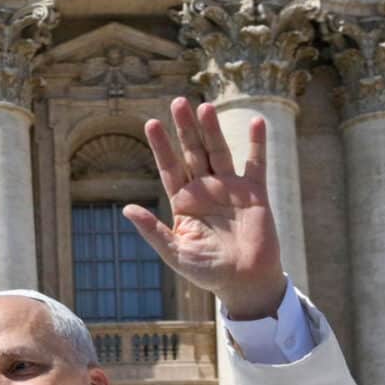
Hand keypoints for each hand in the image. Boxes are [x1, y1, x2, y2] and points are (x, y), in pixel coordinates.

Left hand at [123, 97, 287, 319]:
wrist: (245, 283)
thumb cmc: (207, 271)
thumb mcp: (175, 252)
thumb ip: (153, 231)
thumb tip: (127, 209)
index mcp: (184, 202)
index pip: (169, 168)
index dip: (160, 146)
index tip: (150, 124)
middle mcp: (205, 189)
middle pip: (192, 152)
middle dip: (185, 128)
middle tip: (177, 102)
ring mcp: (230, 188)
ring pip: (219, 152)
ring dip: (213, 130)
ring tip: (205, 107)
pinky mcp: (255, 193)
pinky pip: (256, 164)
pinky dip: (257, 144)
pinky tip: (256, 122)